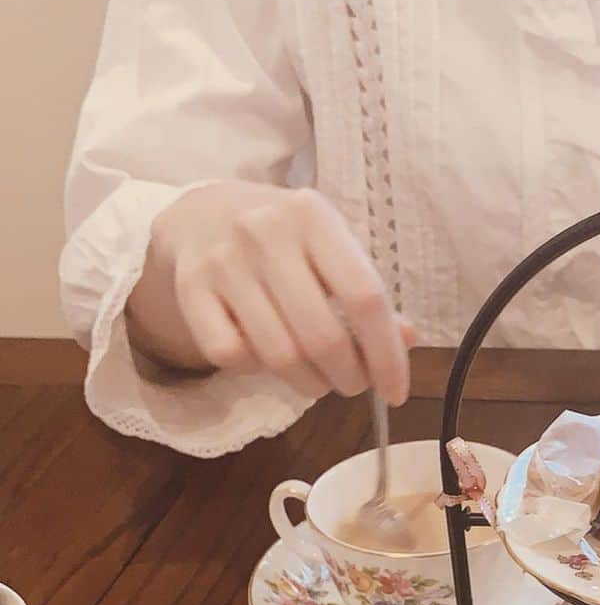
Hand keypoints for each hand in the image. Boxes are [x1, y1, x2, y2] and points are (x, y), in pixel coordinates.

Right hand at [127, 182, 412, 403]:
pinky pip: (230, 355)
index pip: (364, 298)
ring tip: (320, 380)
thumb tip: (406, 340)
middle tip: (354, 385)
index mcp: (314, 216)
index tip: (397, 392)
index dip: (386, 355)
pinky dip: (257, 371)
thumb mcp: (333, 248)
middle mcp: (265, 232)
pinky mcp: (188, 287)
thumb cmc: (286, 239)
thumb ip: (368, 294)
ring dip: (310, 384)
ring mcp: (222, 260)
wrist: (202, 212)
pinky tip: (267, 357)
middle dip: (348, 378)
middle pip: (322, 336)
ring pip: (278, 355)